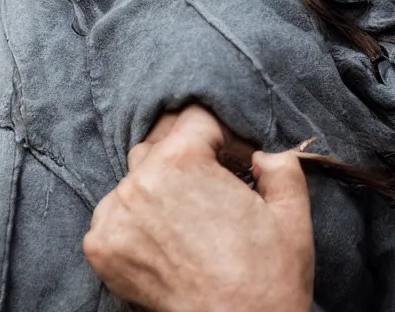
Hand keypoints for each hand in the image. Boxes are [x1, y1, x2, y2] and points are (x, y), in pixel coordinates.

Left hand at [83, 106, 314, 311]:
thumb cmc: (267, 278)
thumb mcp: (292, 211)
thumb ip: (281, 164)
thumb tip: (262, 156)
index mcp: (183, 161)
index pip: (198, 117)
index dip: (226, 134)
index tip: (241, 158)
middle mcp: (140, 182)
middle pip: (162, 141)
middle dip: (191, 152)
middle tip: (217, 180)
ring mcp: (115, 217)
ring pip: (137, 175)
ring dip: (163, 181)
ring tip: (193, 211)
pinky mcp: (102, 248)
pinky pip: (116, 211)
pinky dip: (139, 215)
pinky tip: (168, 233)